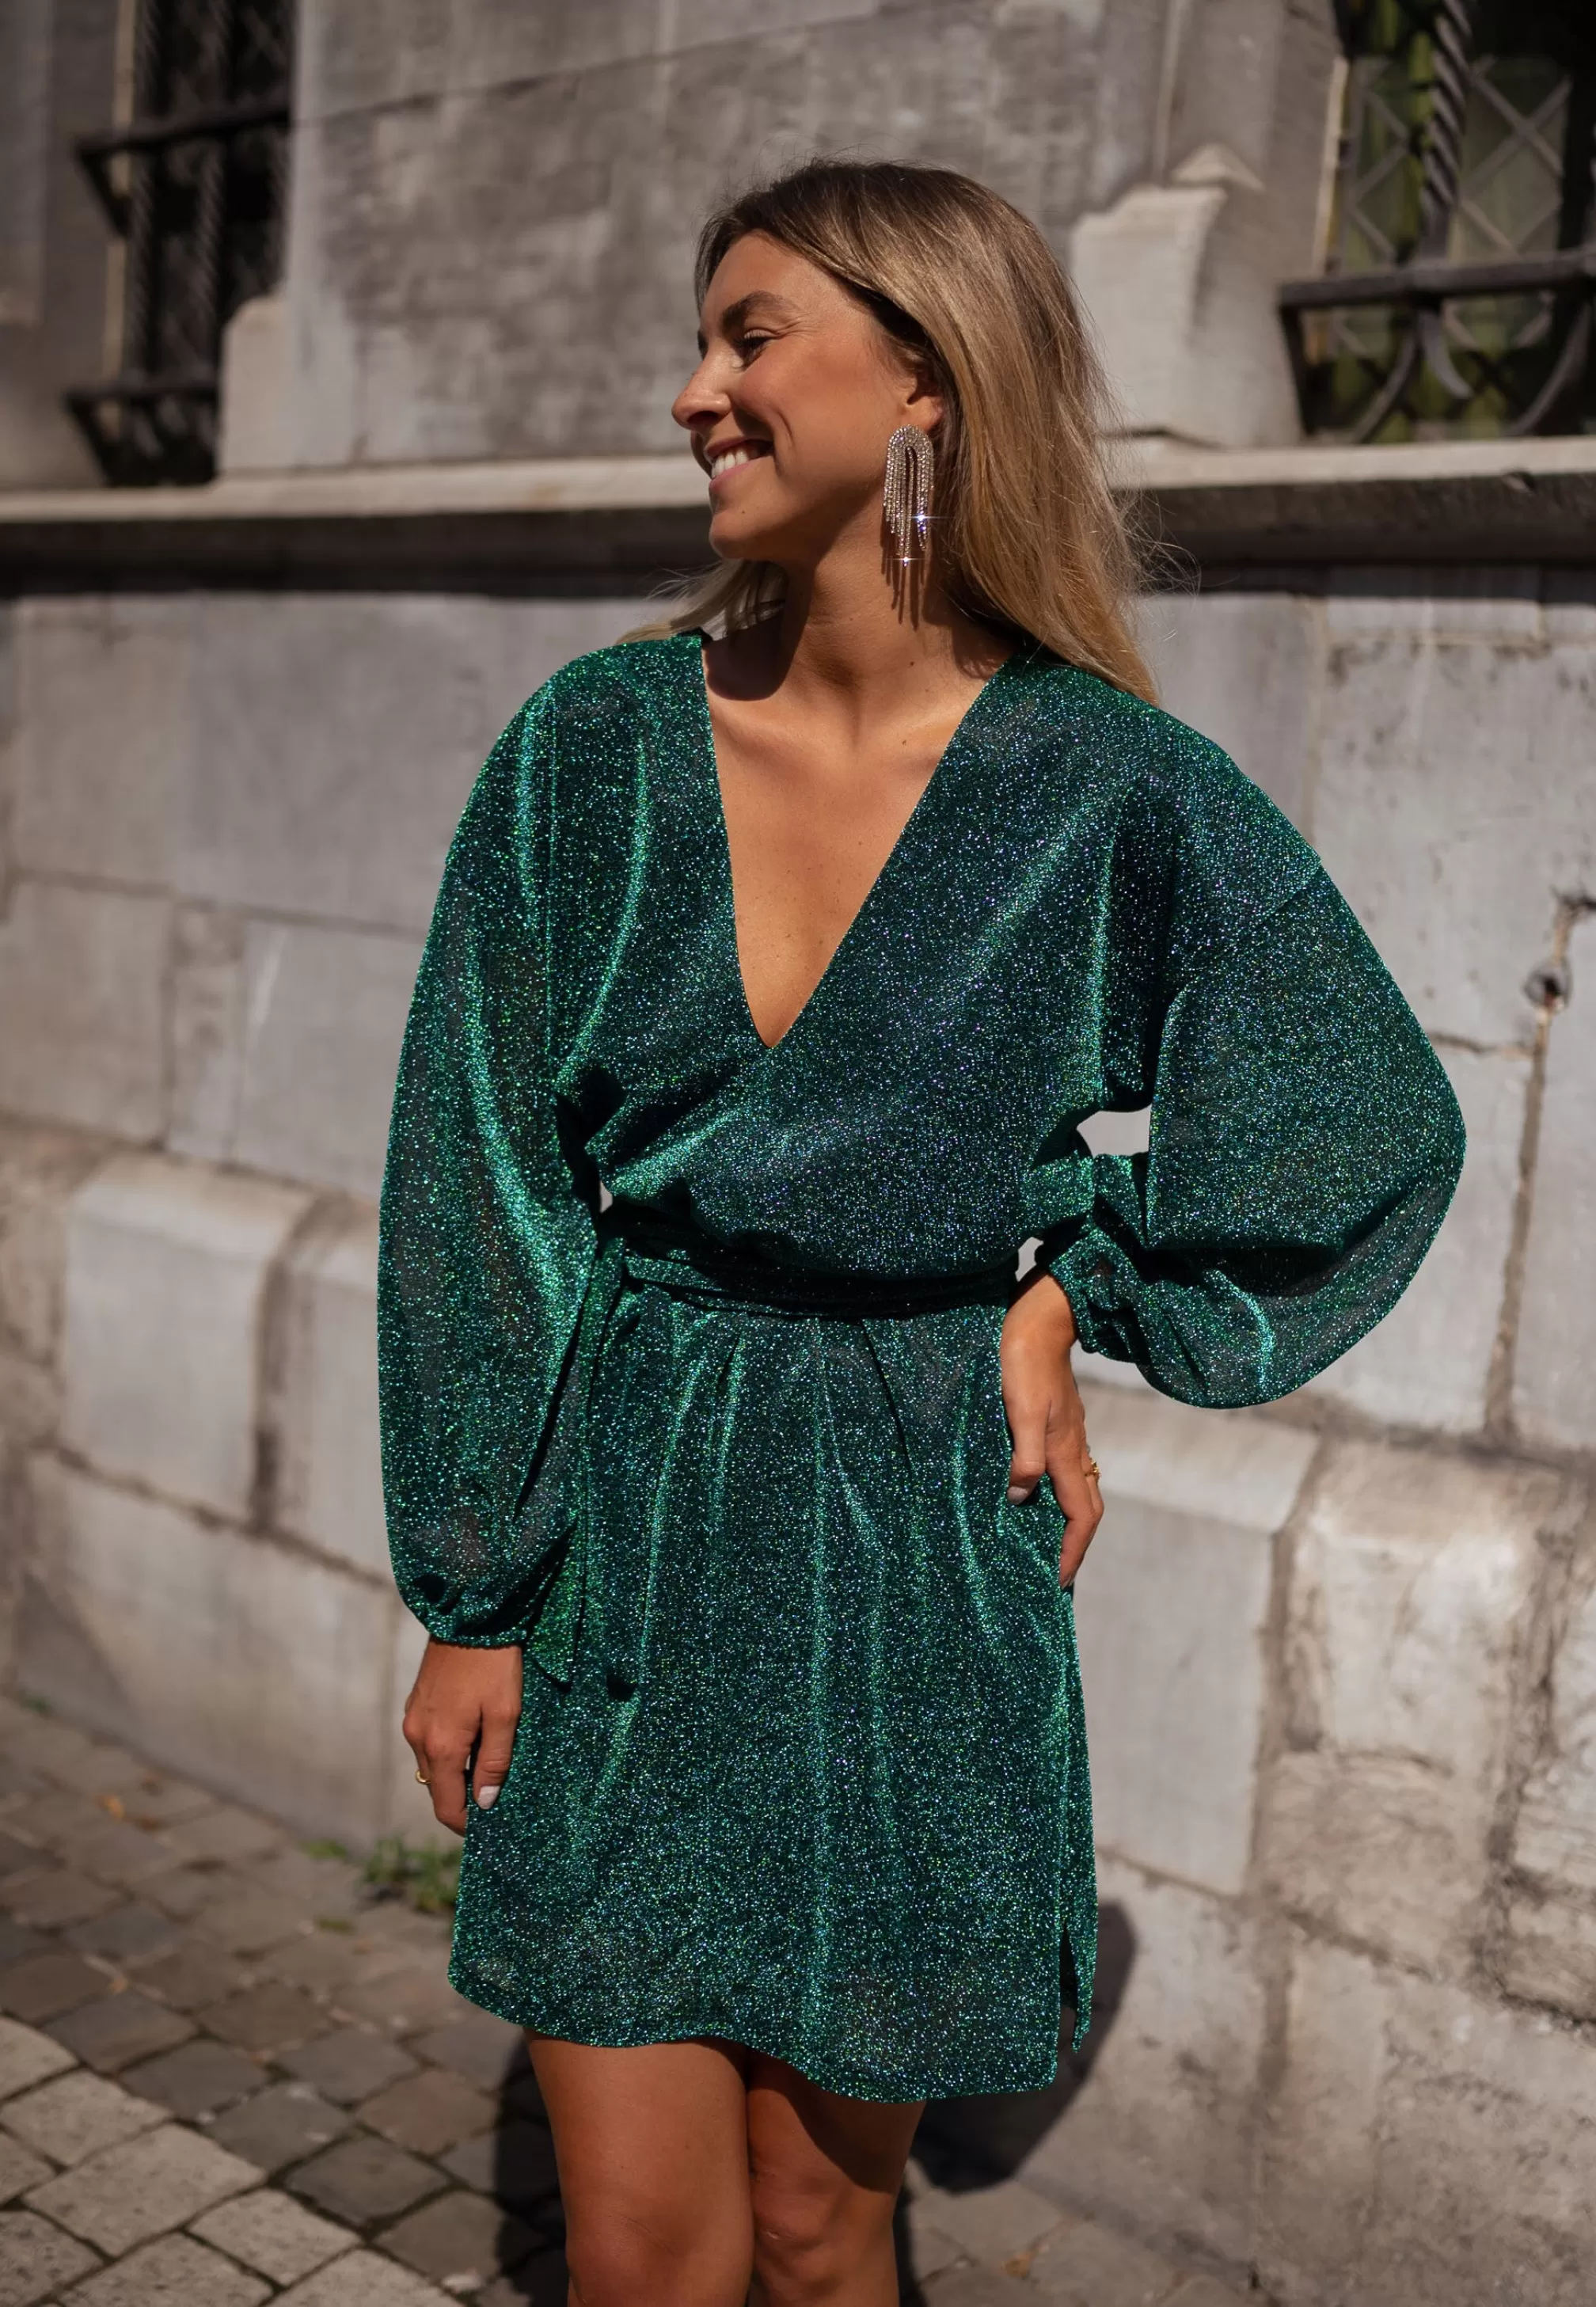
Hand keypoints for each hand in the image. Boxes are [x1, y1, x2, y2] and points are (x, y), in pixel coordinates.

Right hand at [402, 1639, 522, 1835]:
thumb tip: (485, 1804)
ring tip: (488, 1766)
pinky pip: (428, 1743)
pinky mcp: (415, 1705)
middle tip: (495, 1798)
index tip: (490, 1828)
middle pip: (438, 1789)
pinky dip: (447, 1752)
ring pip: (432, 1766)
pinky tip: (473, 1739)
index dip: (467, 1825)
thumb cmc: (495, 1664)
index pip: (446, 1807)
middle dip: (462, 1800)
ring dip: (455, 1774)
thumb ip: (495, 1762)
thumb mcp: (506, 1714)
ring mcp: (412, 1720)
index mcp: (441, 1747)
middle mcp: (418, 1738)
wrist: (469, 1614)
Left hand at [999, 1268, 1102, 1586]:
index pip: (1081, 1516)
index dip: (1072, 1551)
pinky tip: (1036, 1493)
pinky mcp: (1059, 1422)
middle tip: (1056, 1572)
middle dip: (1075, 1544)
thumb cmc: (1023, 1364)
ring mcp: (1069, 1435)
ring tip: (1045, 1543)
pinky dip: (1057, 1494)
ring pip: (1078, 1489)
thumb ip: (1023, 1456)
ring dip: (1067, 1521)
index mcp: (1065, 1452)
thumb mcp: (1019, 1412)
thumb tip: (1020, 1498)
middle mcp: (1074, 1448)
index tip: (1058, 1581)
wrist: (1039, 1320)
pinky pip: (1066, 1470)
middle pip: (1086, 1508)